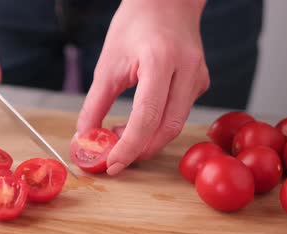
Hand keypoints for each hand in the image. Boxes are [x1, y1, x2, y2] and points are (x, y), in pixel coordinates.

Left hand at [77, 0, 209, 174]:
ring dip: (148, 139)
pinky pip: (181, 113)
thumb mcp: (108, 63)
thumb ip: (96, 104)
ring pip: (176, 124)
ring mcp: (199, 77)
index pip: (147, 116)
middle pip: (167, 128)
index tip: (113, 164)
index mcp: (160, 60)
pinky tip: (140, 121)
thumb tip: (85, 138)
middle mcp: (186, 70)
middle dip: (140, 149)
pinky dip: (158, 126)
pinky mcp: (202, 83)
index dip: (129, 146)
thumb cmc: (135, 25)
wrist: (167, 2)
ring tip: (121, 136)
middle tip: (114, 156)